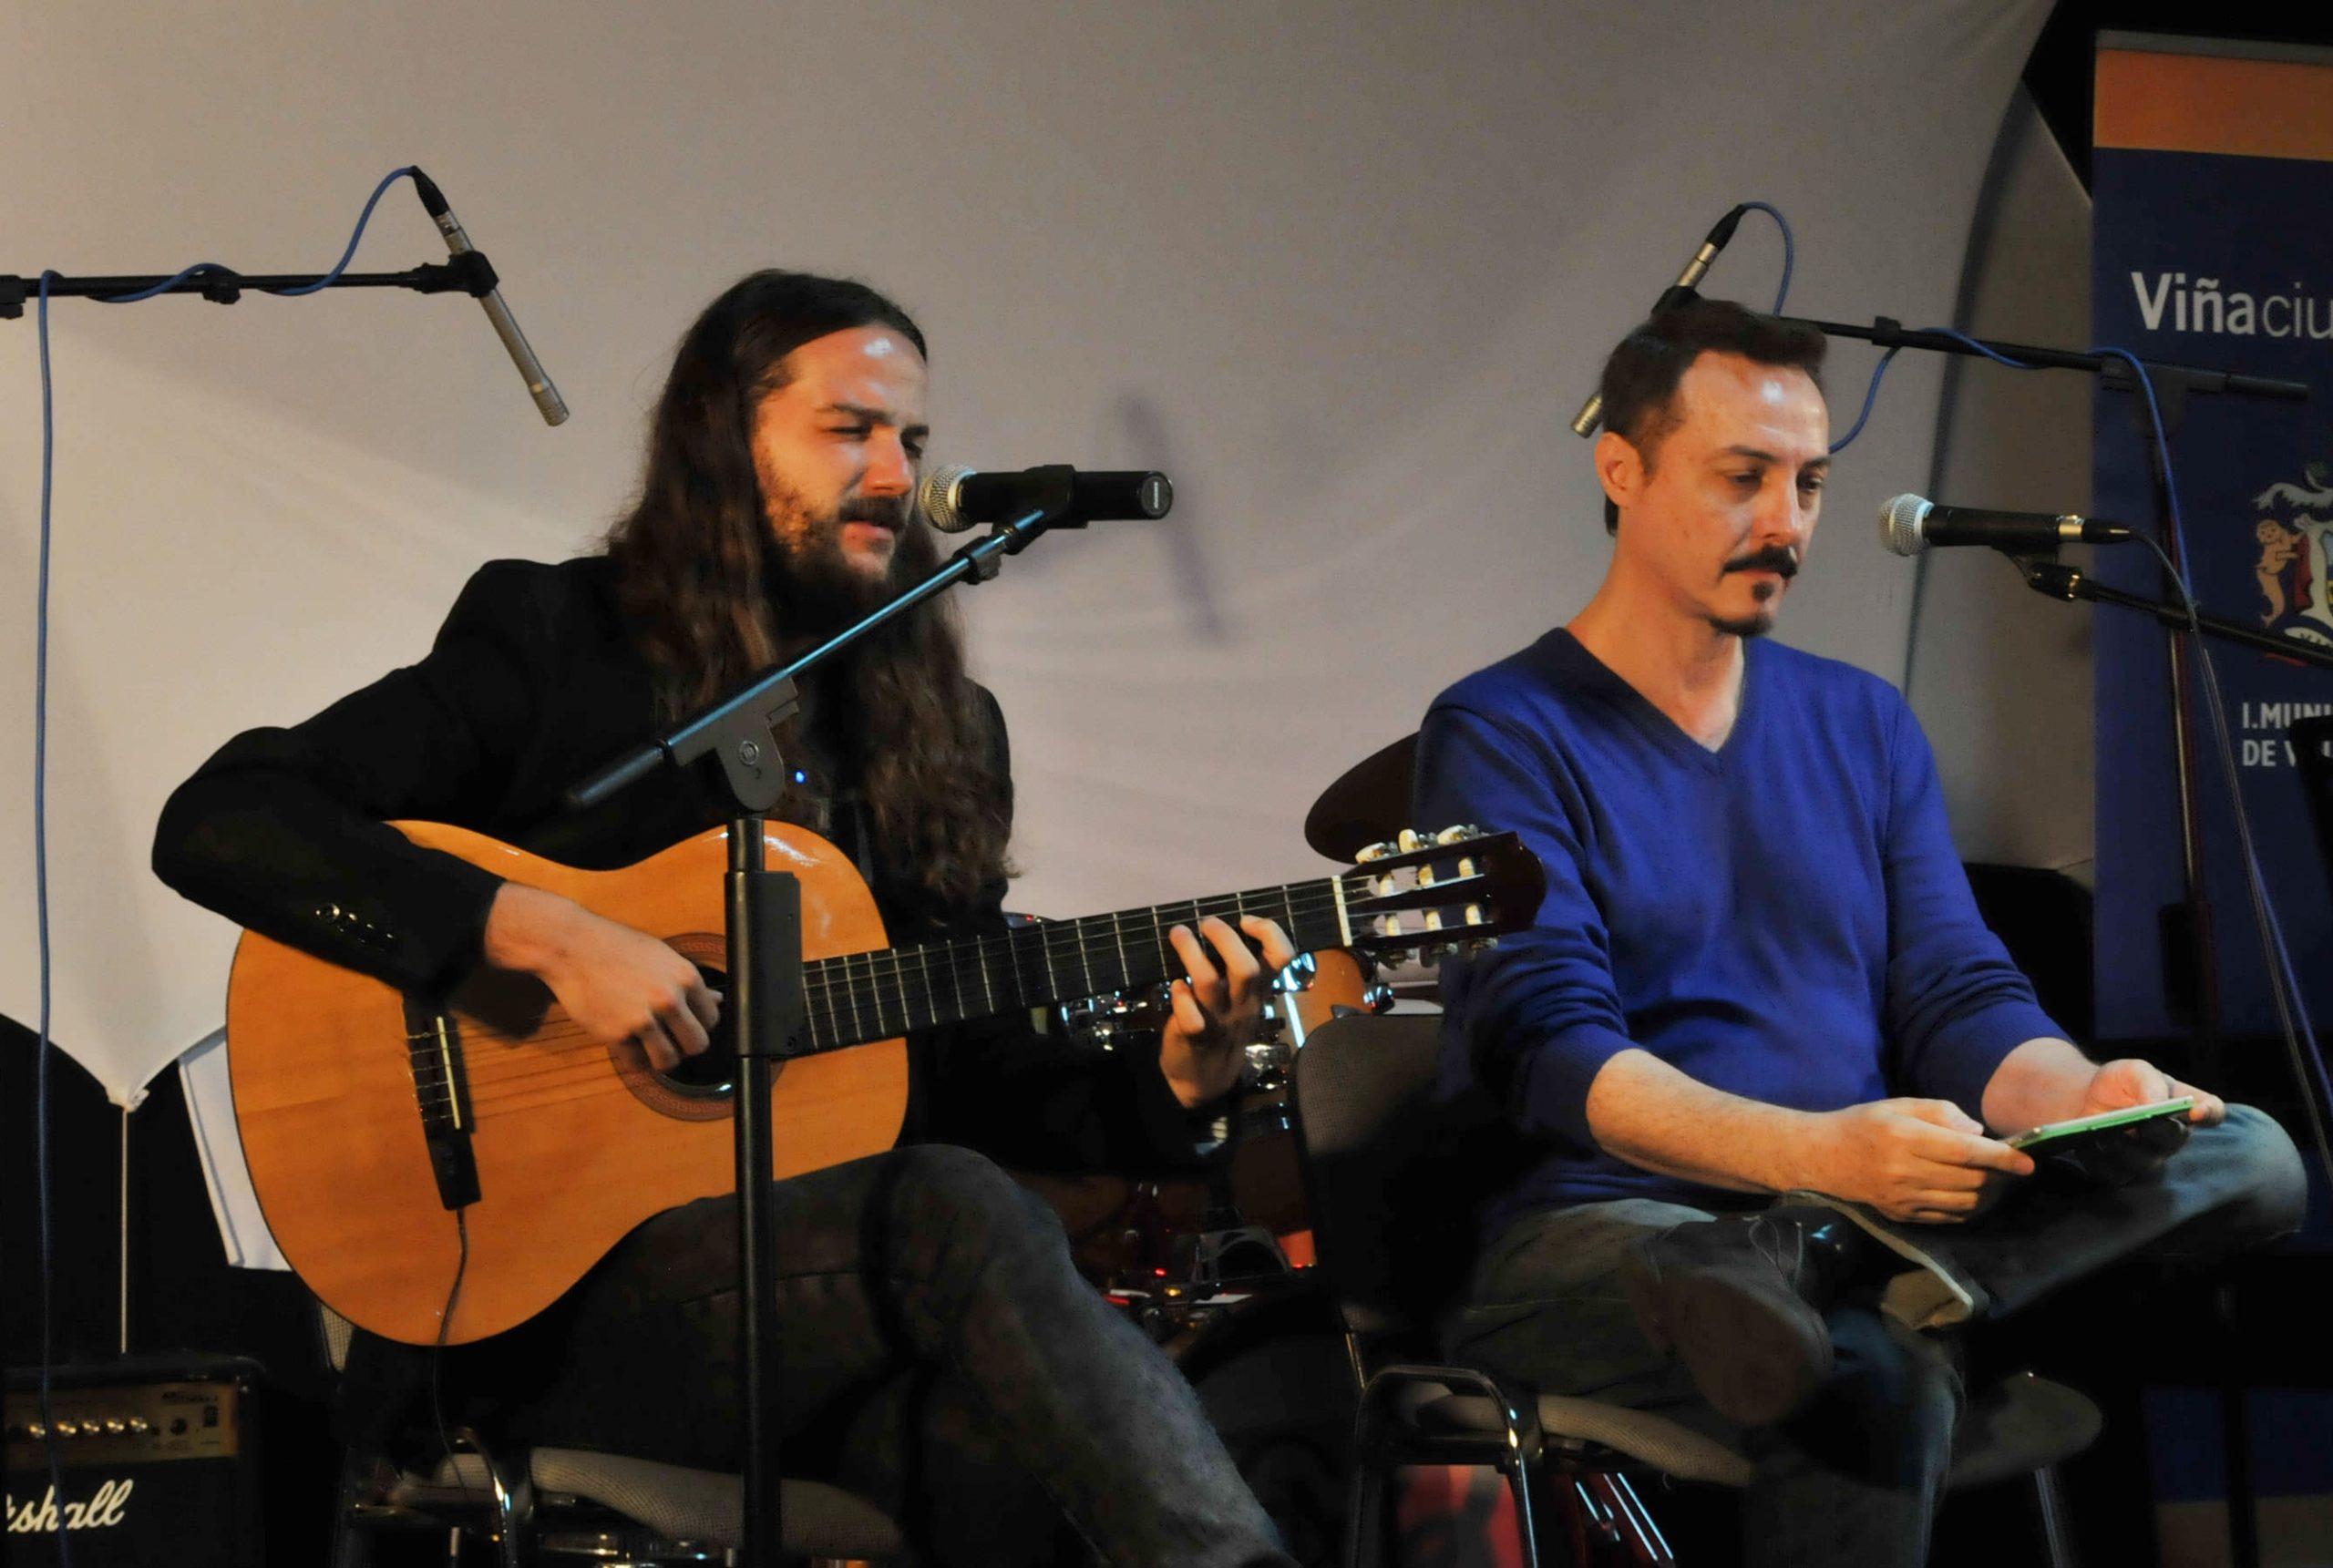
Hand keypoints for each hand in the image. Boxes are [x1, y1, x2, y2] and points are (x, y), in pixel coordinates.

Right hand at [483, 883, 721, 1070]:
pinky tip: (627, 1042)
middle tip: (669, 1039)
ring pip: (669, 1060)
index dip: (698, 1024)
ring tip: (649, 1046)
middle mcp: (669, 999)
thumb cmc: (618, 948)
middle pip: (697, 1045)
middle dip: (684, 1046)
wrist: (572, 947)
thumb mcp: (661, 956)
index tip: (683, 1023)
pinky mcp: (617, 1034)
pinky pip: (637, 1063)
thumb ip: (689, 983)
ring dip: (661, 1058)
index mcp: (686, 977)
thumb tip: (719, 1000)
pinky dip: (633, 1058)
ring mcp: (643, 1018)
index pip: (712, 1019)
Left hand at [1156, 915, 1297, 1108]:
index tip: (1245, 920)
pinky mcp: (1194, 1036)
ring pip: (1208, 982)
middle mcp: (1243, 1004)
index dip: (1269, 931)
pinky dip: (1179, 995)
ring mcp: (1219, 1021)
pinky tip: (1175, 986)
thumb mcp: (1243, 999)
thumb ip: (1240, 968)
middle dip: (1225, 938)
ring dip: (1190, 952)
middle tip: (1207, 923)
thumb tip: (1225, 926)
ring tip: (1179, 933)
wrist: (1204, 1078)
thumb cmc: (1222, 1025)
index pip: (1282, 957)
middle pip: (1245, 968)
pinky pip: (1189, 1016)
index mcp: (1259, 991)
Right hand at [1800, 1098, 2033, 1224]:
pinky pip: (1949, 1216)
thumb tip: (1977, 1132)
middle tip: (2012, 1168)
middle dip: (2000, 1176)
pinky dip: (1971, 1208)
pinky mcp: (1902, 1215)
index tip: (2027, 1161)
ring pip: (1964, 1203)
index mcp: (1904, 1137)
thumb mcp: (1898, 1105)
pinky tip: (1975, 1195)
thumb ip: (1940, 1112)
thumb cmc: (1863, 1124)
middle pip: (1969, 1180)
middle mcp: (1904, 1171)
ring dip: (1989, 1194)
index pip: (1964, 1151)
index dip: (2001, 1157)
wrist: (1822, 1157)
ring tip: (1997, 1182)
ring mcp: (1903, 1198)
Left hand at [2052, 1058, 2222, 1185]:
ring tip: (2108, 1132)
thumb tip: (2157, 1103)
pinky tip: (2088, 1145)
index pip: (2212, 1111)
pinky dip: (2101, 1160)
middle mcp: (2171, 1137)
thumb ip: (2148, 1082)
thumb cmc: (2120, 1083)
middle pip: (2173, 1139)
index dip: (2209, 1113)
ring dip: (2126, 1148)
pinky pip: (2114, 1173)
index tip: (2197, 1111)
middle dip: (2158, 1130)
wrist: (2087, 1099)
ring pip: (2143, 1161)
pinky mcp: (2120, 1171)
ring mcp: (2148, 1158)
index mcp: (2184, 1108)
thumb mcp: (2133, 1071)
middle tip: (2144, 1120)